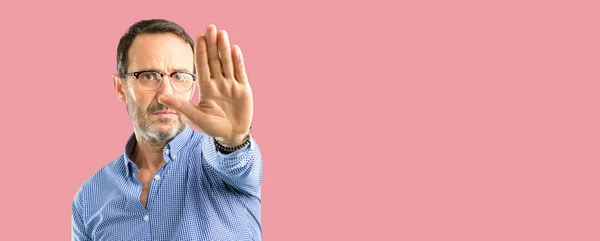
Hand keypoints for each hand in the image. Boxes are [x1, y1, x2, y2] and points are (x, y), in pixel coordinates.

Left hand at [159, 24, 252, 145]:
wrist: (232, 135)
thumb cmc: (213, 127)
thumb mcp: (196, 116)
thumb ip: (181, 105)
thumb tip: (161, 96)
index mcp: (207, 88)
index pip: (203, 66)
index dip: (201, 52)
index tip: (198, 36)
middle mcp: (219, 83)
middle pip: (215, 60)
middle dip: (212, 44)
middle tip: (210, 27)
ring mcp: (231, 85)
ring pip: (227, 63)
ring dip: (224, 48)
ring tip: (222, 33)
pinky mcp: (243, 89)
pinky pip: (240, 72)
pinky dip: (238, 61)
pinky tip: (235, 49)